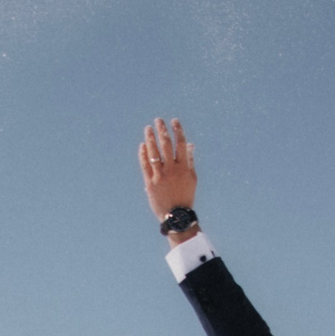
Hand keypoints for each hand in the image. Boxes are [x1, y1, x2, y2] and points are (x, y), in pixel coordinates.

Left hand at [138, 117, 197, 233]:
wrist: (175, 215)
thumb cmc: (185, 195)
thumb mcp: (192, 177)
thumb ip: (190, 160)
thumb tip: (190, 144)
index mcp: (184, 168)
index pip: (180, 144)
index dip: (177, 131)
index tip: (173, 121)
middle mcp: (172, 170)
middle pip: (166, 145)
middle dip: (162, 131)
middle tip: (158, 120)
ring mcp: (160, 176)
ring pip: (154, 153)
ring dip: (151, 139)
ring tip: (148, 129)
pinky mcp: (150, 183)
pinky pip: (145, 165)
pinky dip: (143, 154)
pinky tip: (142, 145)